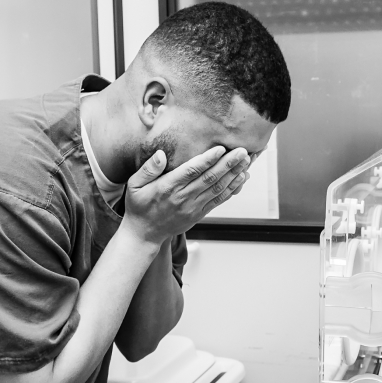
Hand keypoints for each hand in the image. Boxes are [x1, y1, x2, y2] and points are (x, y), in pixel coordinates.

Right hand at [122, 146, 249, 243]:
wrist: (144, 234)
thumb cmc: (139, 205)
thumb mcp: (134, 185)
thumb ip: (148, 169)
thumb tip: (160, 155)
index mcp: (167, 187)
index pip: (191, 171)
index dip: (208, 160)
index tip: (221, 148)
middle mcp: (183, 197)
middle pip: (210, 178)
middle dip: (228, 164)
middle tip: (242, 151)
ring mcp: (193, 207)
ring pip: (218, 189)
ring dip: (234, 174)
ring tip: (247, 161)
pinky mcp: (199, 214)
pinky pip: (219, 200)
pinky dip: (232, 188)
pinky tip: (242, 177)